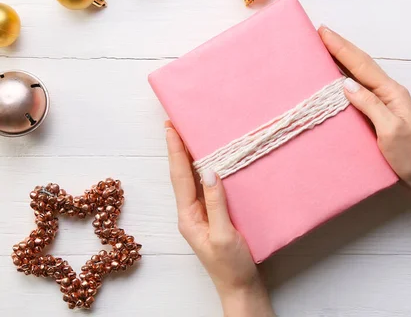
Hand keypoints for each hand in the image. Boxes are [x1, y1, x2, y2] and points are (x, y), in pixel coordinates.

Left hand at [165, 121, 274, 316]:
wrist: (240, 288)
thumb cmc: (231, 267)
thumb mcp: (224, 235)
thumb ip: (216, 203)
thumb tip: (210, 170)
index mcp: (188, 216)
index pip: (179, 177)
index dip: (176, 151)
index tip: (170, 128)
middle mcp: (191, 212)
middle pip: (182, 174)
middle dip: (179, 149)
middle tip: (176, 123)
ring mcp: (203, 214)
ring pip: (194, 179)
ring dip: (191, 157)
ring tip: (190, 135)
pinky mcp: (215, 216)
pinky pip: (208, 188)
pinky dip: (206, 170)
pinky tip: (211, 161)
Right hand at [318, 26, 410, 222]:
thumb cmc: (410, 155)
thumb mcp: (391, 131)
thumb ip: (371, 105)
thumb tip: (346, 83)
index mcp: (391, 92)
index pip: (363, 65)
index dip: (342, 48)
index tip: (324, 32)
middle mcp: (387, 92)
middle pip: (361, 64)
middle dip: (341, 47)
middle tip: (320, 32)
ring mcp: (383, 101)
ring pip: (359, 74)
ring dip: (342, 59)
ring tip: (324, 46)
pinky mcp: (377, 112)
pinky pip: (359, 88)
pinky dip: (345, 77)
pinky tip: (335, 76)